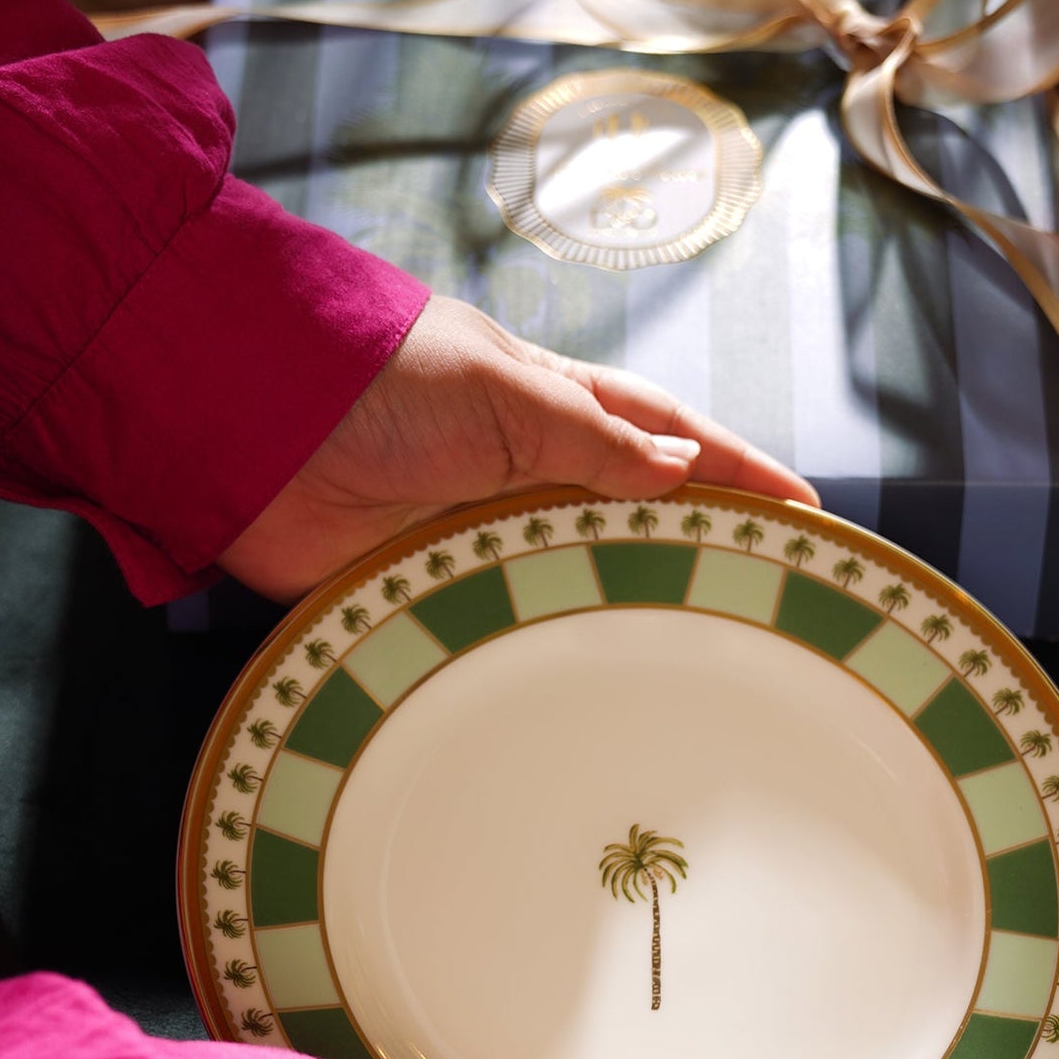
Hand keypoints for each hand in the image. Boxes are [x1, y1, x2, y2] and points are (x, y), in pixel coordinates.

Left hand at [220, 295, 818, 600]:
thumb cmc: (380, 376)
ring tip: (706, 659)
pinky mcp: (445, 586)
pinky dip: (556, 647)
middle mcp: (538, 474)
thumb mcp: (502, 389)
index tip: (809, 513)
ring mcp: (494, 535)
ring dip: (636, 609)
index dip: (742, 474)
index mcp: (560, 410)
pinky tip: (597, 681)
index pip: (675, 442)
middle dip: (706, 552)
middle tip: (772, 603)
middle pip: (642, 519)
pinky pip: (517, 621)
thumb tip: (681, 472)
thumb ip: (590, 436)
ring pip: (587, 577)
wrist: (250, 424)